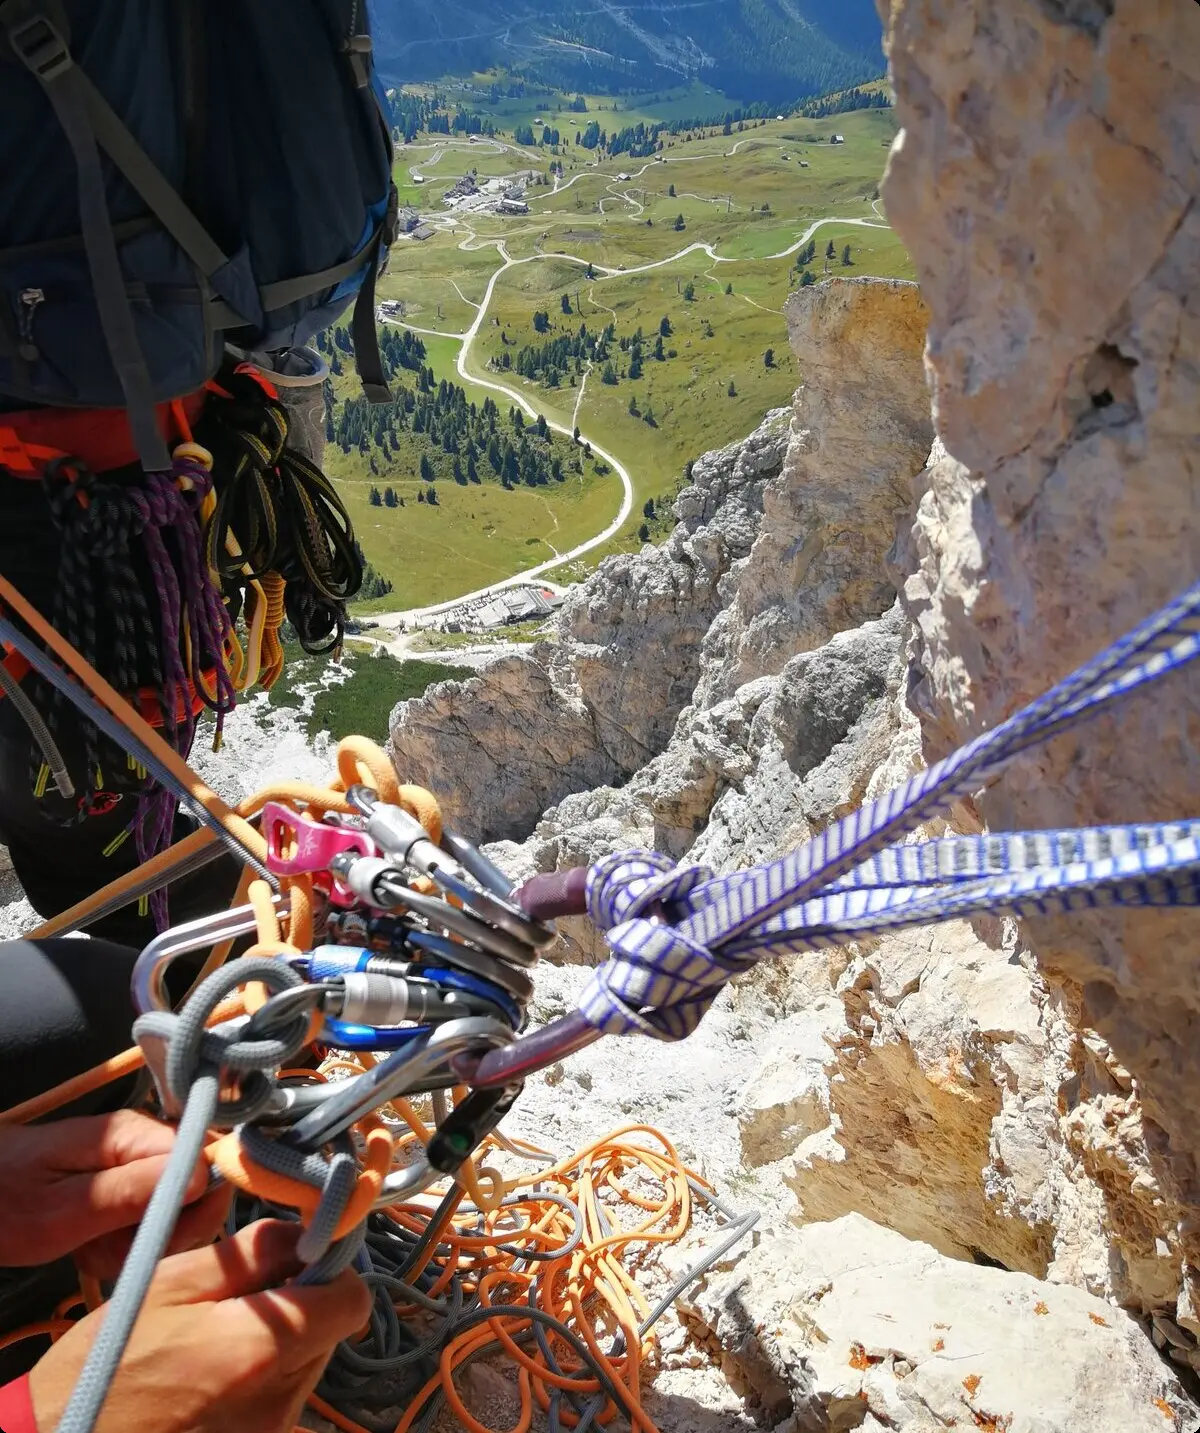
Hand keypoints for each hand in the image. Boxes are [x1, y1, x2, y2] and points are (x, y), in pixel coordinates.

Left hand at [0, 1110, 229, 1278]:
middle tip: (115, 1249)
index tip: (155, 1238)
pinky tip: (90, 1247)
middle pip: (200, 1189)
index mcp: (132, 1135)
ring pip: (177, 1213)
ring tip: (92, 1249)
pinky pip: (151, 1222)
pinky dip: (125, 1246)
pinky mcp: (128, 1186)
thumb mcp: (59, 1210)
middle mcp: (145, 1142)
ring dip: (139, 1244)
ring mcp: (138, 1164)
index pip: (205, 1159)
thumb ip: (128, 1193)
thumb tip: (199, 1176)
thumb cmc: (3, 1202)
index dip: (196, 1204)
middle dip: (166, 1232)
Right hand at [29, 1221, 370, 1432]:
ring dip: (279, 1340)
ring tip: (215, 1338)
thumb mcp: (169, 1286)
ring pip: (307, 1362)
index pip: (351, 1300)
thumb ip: (248, 1254)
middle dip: (300, 1301)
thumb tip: (306, 1232)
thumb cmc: (105, 1366)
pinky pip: (281, 1397)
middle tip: (241, 1294)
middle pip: (329, 1329)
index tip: (302, 1253)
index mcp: (258, 1351)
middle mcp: (278, 1402)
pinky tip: (211, 1375)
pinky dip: (261, 1377)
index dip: (333, 1268)